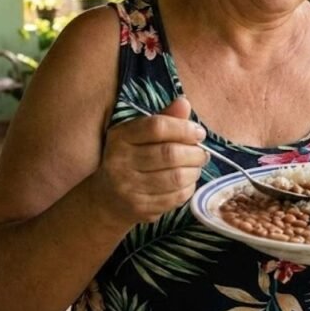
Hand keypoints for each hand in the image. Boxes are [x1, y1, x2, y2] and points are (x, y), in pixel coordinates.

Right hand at [92, 98, 207, 225]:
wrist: (107, 199)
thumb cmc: (131, 158)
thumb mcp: (140, 135)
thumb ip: (164, 118)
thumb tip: (184, 103)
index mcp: (121, 137)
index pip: (157, 127)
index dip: (184, 128)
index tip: (198, 133)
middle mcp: (120, 162)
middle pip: (170, 154)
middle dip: (195, 153)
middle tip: (202, 153)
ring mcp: (129, 187)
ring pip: (176, 177)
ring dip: (194, 171)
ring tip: (196, 166)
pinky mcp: (140, 207)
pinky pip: (175, 196)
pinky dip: (188, 188)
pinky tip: (187, 182)